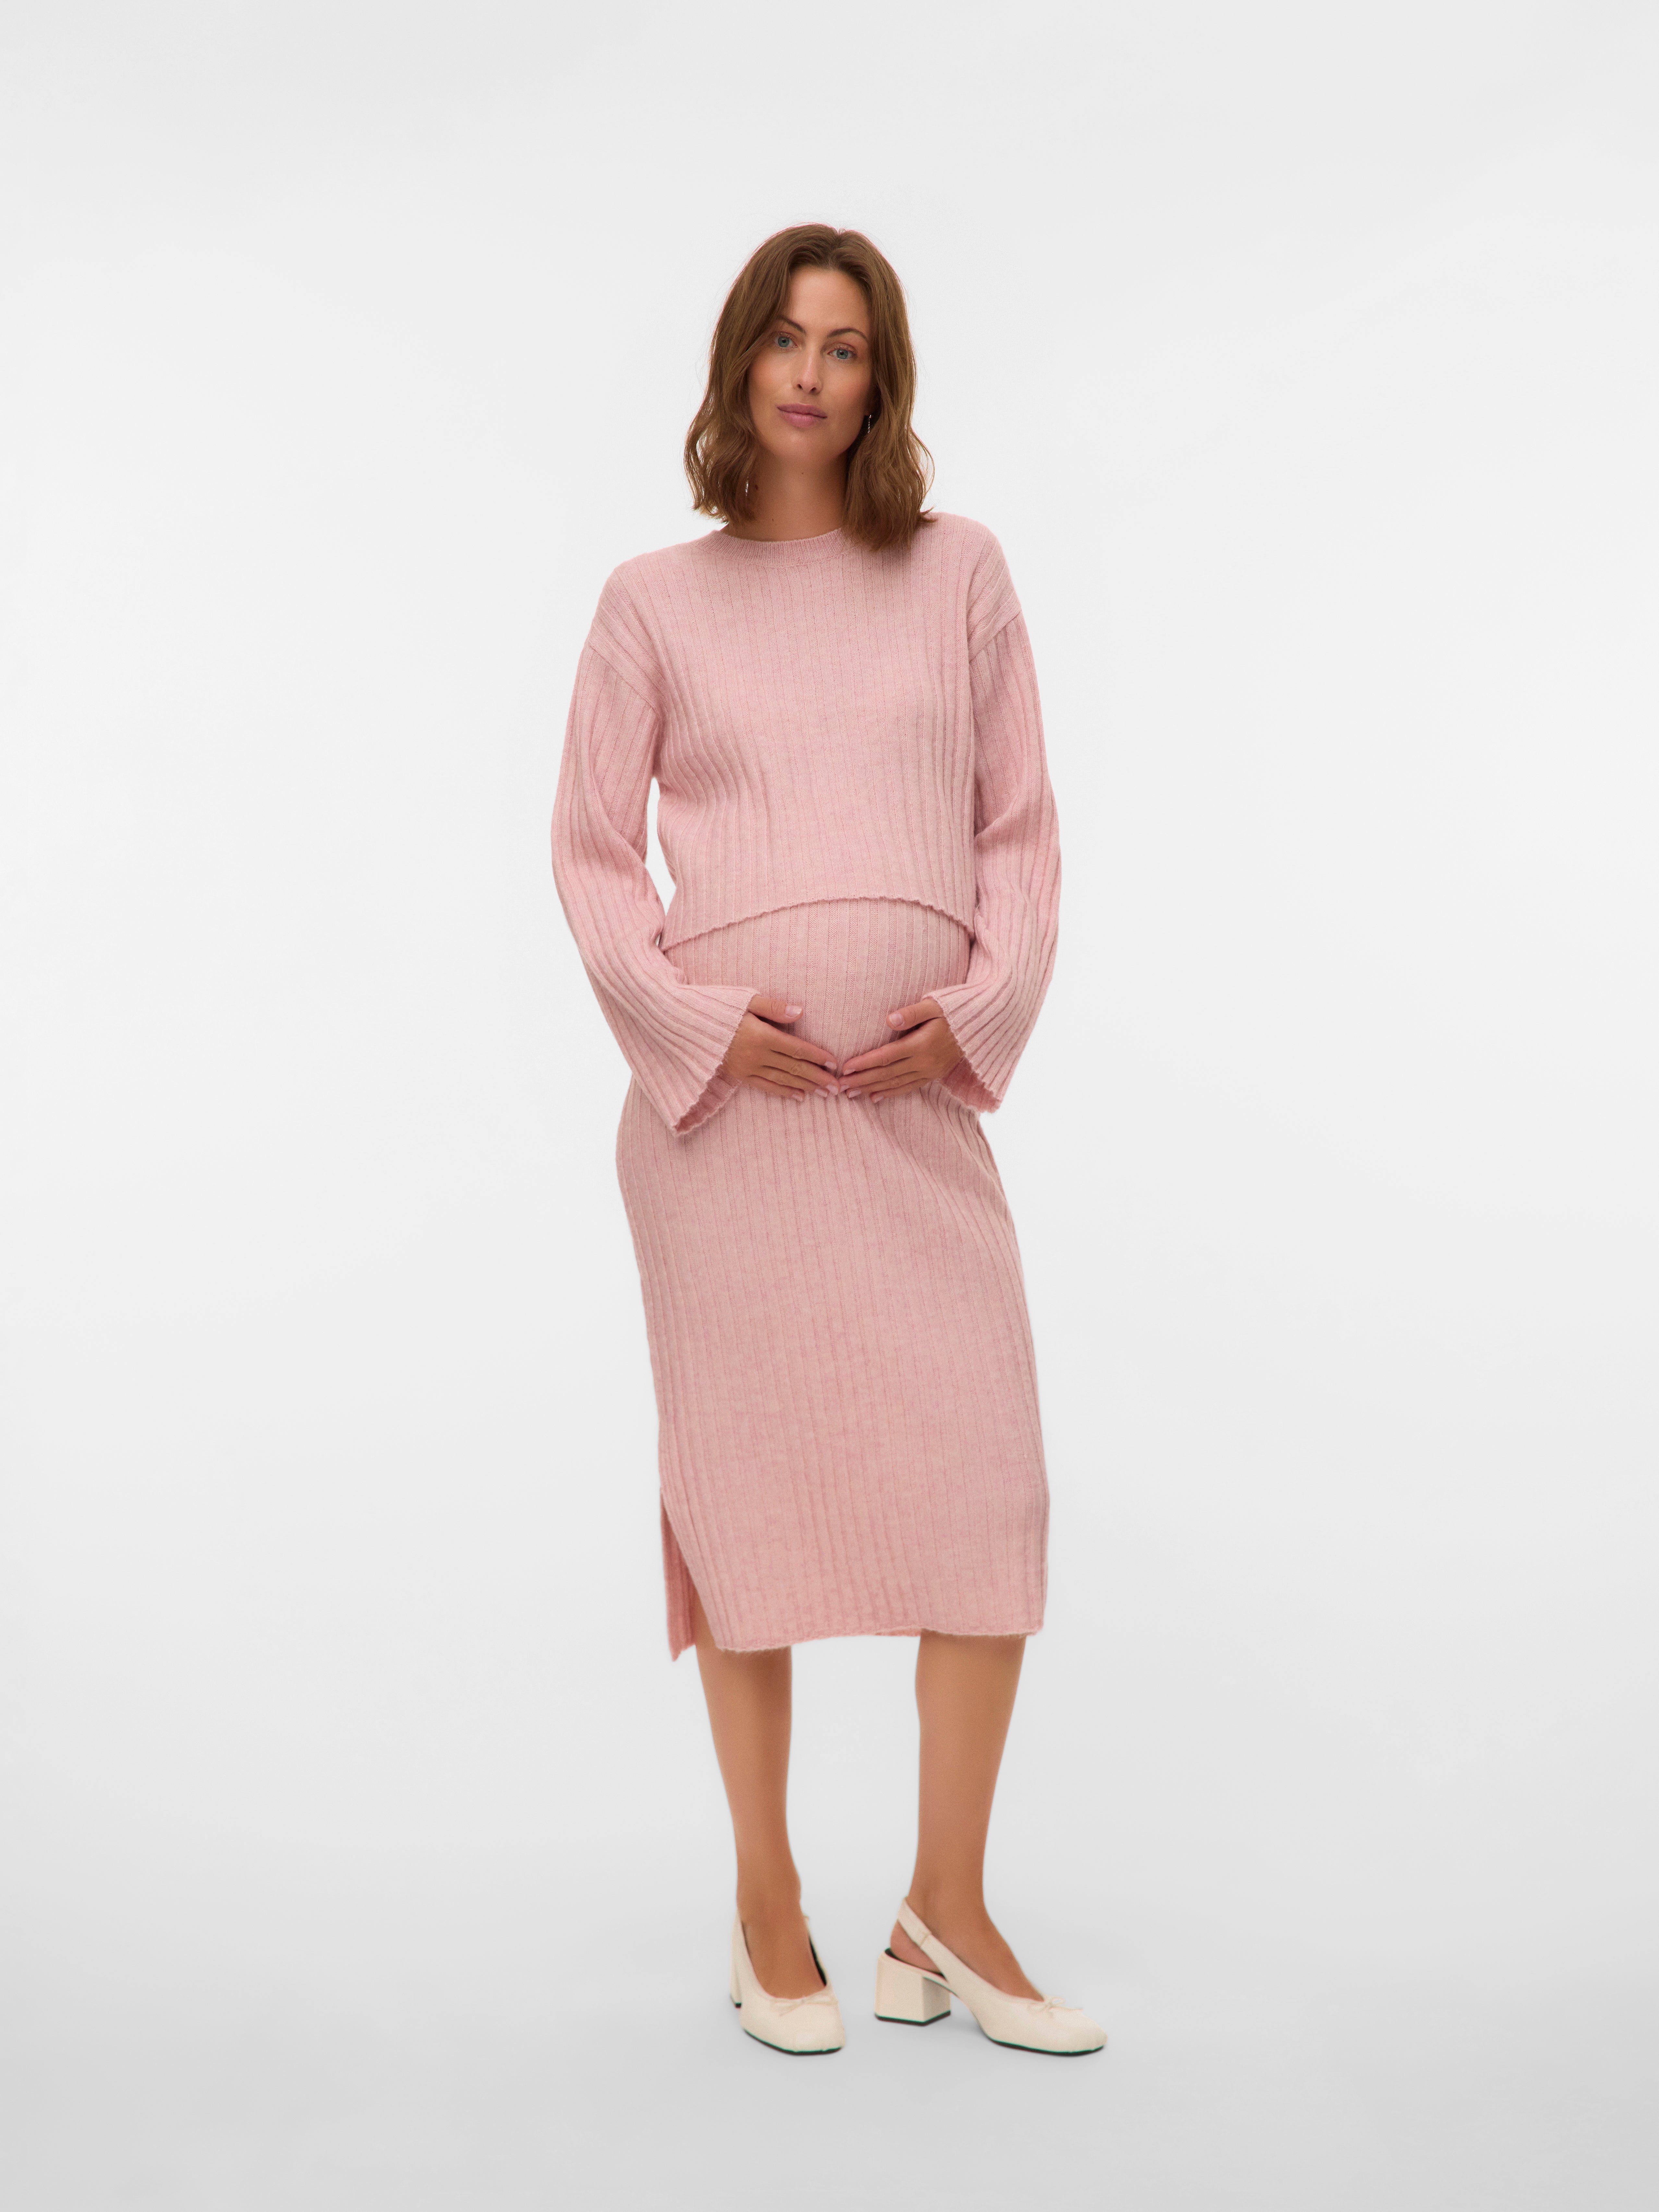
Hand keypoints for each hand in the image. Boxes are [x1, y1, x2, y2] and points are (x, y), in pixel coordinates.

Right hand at [719, 994, 840, 1103]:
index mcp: (761, 1036)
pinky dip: (783, 1092)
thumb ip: (774, 1007)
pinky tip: (799, 1097)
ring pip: (783, 1080)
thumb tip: (800, 1012)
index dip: (817, 1056)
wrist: (688, 1025)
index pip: (796, 1049)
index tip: (834, 1063)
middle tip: (837, 1087)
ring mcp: (747, 1068)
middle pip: (794, 1068)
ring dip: (806, 1088)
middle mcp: (756, 1055)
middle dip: (818, 1078)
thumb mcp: (746, 1000)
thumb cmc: (719, 1008)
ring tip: (825, 1094)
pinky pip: (765, 1087)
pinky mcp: (739, 1075)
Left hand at [838, 997, 962, 1101]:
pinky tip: (875, 1098)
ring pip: (896, 1084)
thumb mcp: (934, 1005)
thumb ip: (912, 1013)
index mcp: (922, 1044)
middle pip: (887, 1074)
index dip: (864, 1063)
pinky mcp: (934, 1075)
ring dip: (872, 1089)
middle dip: (862, 1080)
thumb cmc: (954, 1011)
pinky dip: (891, 1094)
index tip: (845, 1068)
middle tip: (840, 1086)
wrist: (981, 1027)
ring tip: (851, 1094)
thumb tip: (889, 1020)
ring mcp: (929, 1071)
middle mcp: (925, 1062)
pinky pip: (909, 1088)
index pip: (886, 1056)